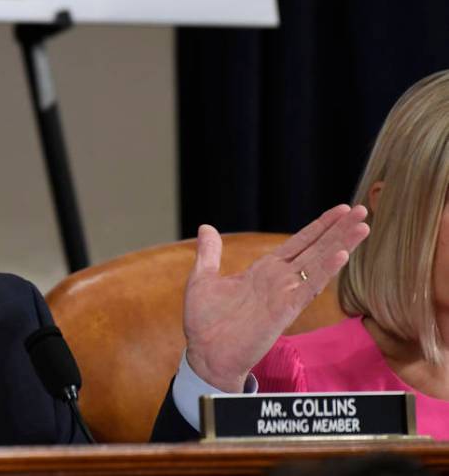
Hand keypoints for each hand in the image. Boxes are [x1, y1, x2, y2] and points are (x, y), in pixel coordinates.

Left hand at [184, 204, 368, 391]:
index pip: (298, 243)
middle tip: (362, 210)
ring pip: (318, 263)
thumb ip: (210, 253)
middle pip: (315, 248)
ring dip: (340, 244)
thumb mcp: (204, 279)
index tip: (340, 209)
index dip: (319, 226)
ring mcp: (284, 294)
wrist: (206, 355)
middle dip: (338, 229)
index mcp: (263, 270)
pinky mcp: (284, 310)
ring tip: (362, 226)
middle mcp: (279, 280)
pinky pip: (308, 287)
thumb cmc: (205, 322)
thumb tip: (207, 228)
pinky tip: (341, 254)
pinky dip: (324, 270)